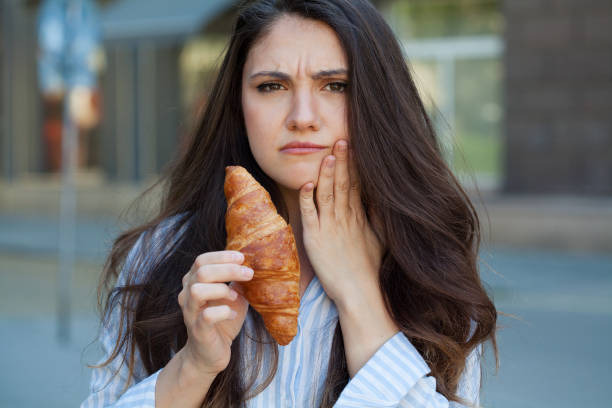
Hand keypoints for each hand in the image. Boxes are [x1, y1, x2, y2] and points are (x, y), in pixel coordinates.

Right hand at [177, 251, 252, 375]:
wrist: (209, 354)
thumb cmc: (222, 321)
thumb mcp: (232, 296)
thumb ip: (237, 280)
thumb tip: (252, 263)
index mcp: (193, 282)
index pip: (202, 260)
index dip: (222, 256)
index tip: (242, 257)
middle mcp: (187, 295)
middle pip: (202, 271)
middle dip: (228, 269)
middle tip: (249, 273)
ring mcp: (190, 313)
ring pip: (198, 290)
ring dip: (222, 290)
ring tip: (235, 296)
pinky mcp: (197, 330)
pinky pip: (207, 316)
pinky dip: (224, 312)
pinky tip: (232, 314)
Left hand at [298, 139, 383, 309]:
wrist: (360, 293)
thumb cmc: (369, 270)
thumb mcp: (380, 240)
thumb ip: (377, 218)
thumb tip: (378, 200)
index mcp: (359, 217)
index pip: (356, 185)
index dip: (354, 165)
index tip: (353, 147)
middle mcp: (345, 218)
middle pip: (343, 184)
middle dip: (343, 162)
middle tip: (342, 140)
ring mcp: (330, 227)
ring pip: (327, 194)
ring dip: (327, 174)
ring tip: (328, 154)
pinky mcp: (315, 238)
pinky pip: (310, 214)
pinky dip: (307, 198)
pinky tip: (306, 183)